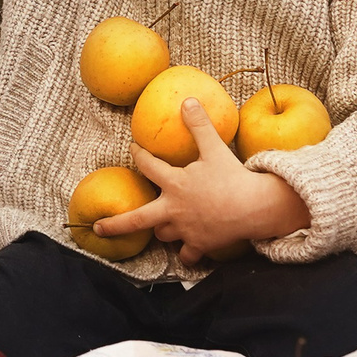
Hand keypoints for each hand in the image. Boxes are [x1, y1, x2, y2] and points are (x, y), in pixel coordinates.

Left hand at [102, 98, 308, 263]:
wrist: (256, 207)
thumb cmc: (233, 177)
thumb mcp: (214, 148)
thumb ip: (199, 125)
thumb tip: (187, 101)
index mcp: (174, 184)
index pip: (148, 166)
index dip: (139, 155)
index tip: (133, 149)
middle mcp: (174, 210)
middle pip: (137, 220)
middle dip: (116, 225)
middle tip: (99, 228)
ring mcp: (185, 230)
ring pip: (163, 234)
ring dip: (160, 228)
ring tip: (162, 224)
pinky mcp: (200, 245)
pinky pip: (187, 256)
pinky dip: (186, 254)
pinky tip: (187, 251)